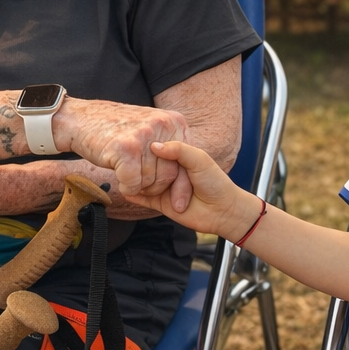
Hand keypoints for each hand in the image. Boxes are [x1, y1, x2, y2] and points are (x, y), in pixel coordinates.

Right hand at [54, 99, 188, 202]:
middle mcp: (162, 125)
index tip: (179, 204)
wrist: (82, 119)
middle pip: (170, 175)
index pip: (187, 162)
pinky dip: (126, 187)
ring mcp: (144, 136)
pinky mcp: (126, 148)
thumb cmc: (116, 128)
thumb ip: (171, 143)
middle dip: (155, 187)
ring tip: (126, 172)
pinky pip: (133, 184)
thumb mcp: (151, 127)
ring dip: (137, 186)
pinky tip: (119, 178)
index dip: (182, 185)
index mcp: (174, 121)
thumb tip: (185, 174)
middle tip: (139, 181)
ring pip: (150, 181)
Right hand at [131, 140, 259, 234]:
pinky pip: (142, 198)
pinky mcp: (160, 203)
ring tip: (126, 174)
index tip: (134, 138)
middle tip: (129, 159)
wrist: (222, 211)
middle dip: (140, 164)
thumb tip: (154, 145)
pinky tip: (125, 189)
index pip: (156, 147)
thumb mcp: (199, 159)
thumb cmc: (215, 182)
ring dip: (136, 179)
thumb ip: (178, 150)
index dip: (147, 145)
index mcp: (178, 156)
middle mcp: (168, 170)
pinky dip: (133, 194)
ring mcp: (163, 186)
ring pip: (142, 181)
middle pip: (147, 164)